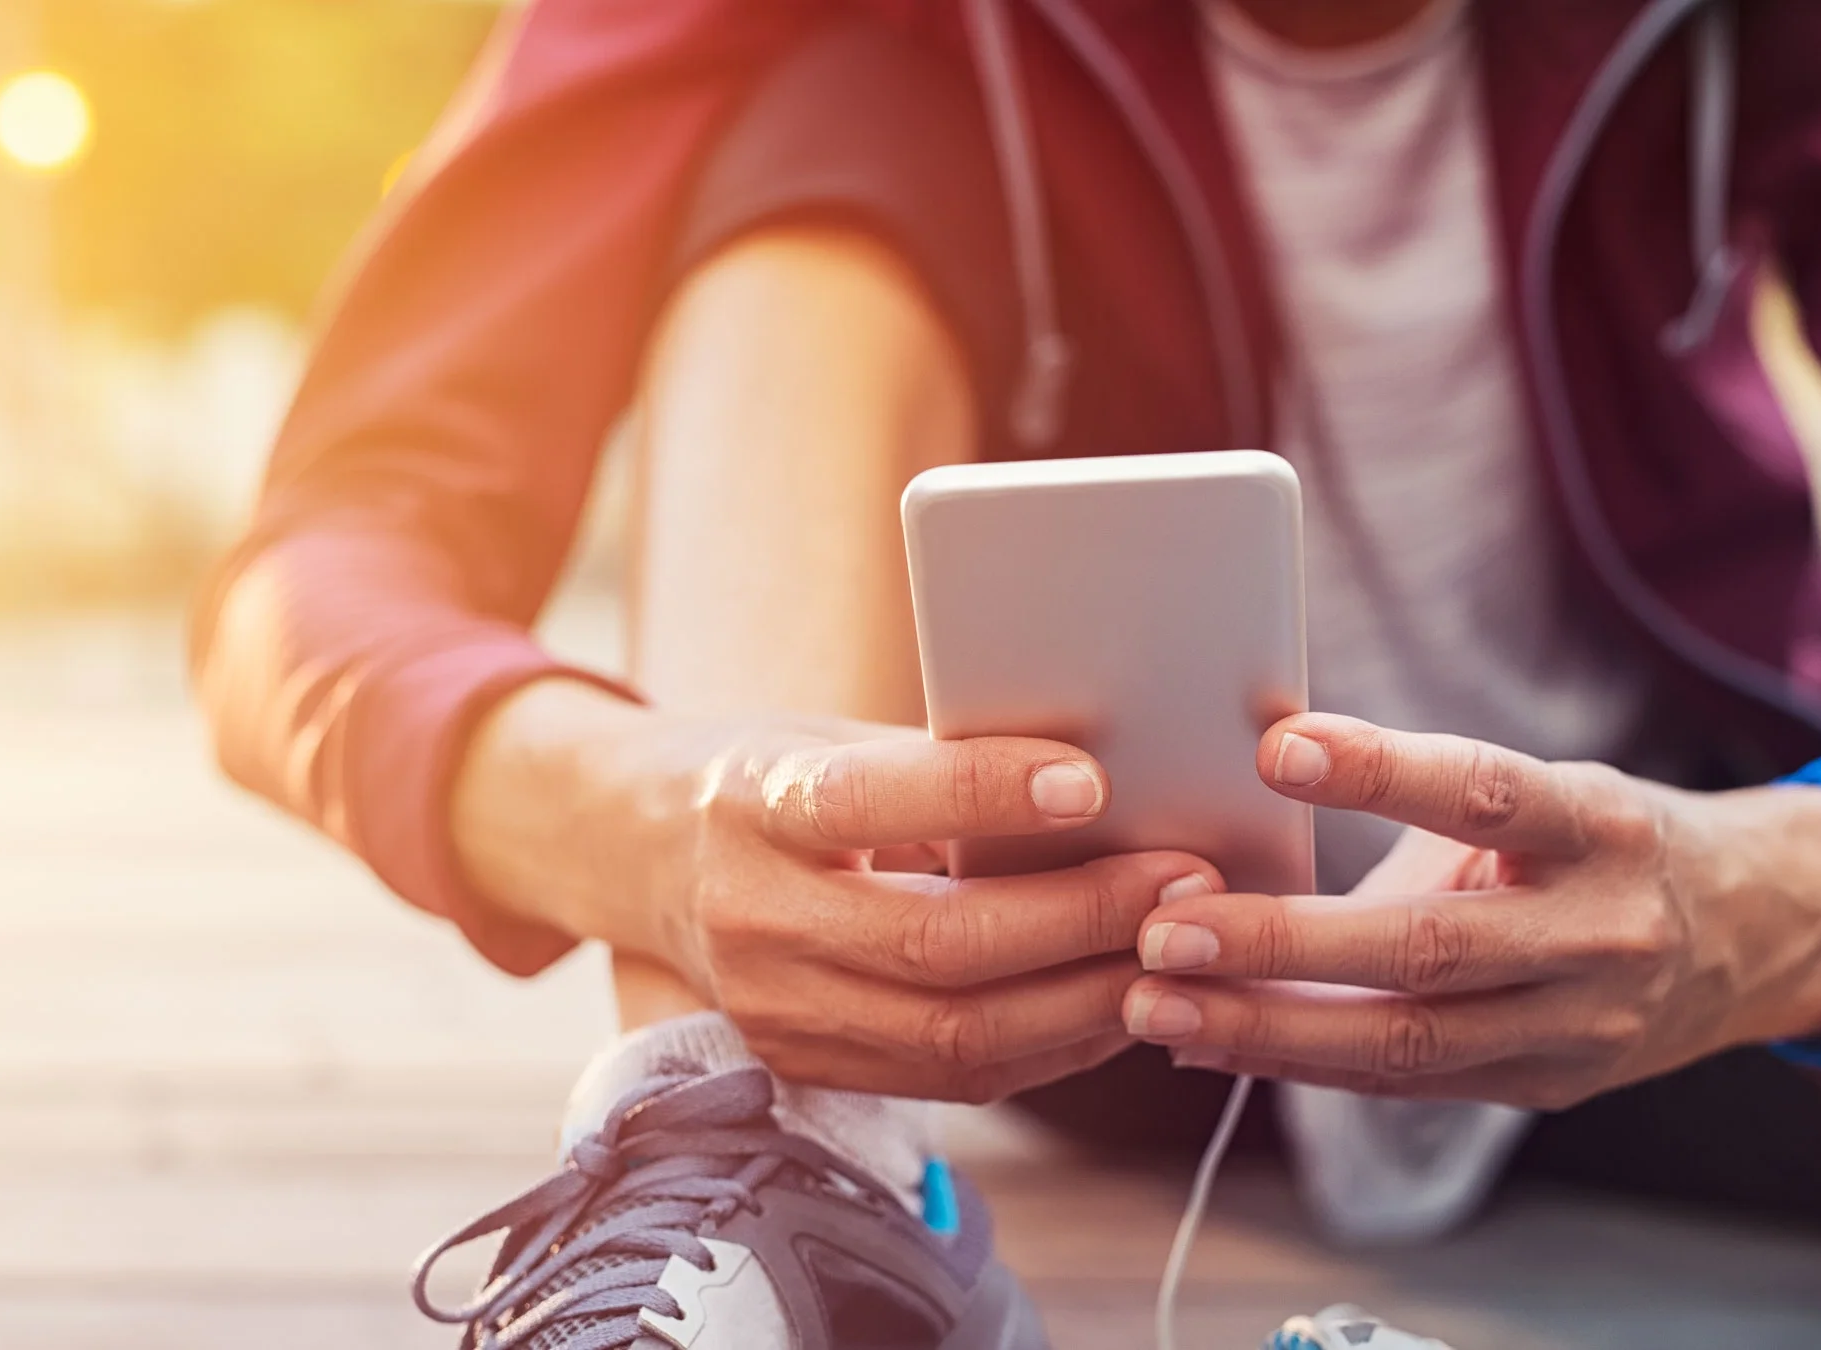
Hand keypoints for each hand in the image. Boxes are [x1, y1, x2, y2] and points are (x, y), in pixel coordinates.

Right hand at [453, 682, 1220, 1102]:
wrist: (632, 857)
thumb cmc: (762, 776)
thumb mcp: (824, 739)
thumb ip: (937, 765)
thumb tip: (1100, 782)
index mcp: (752, 807)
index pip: (868, 801)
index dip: (983, 793)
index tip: (1092, 778)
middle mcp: (753, 920)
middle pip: (936, 946)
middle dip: (1082, 920)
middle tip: (1188, 882)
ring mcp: (776, 1013)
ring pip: (956, 1036)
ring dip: (1088, 1000)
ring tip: (1181, 954)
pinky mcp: (808, 1069)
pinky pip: (955, 1080)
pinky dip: (1054, 1047)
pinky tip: (1124, 1004)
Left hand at [1119, 713, 1820, 1108]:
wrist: (1754, 934)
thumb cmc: (1605, 844)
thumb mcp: (1545, 798)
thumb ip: (1421, 808)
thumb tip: (1262, 805)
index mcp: (1598, 827)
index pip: (1486, 792)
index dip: (1382, 771)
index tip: (1279, 746)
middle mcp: (1598, 932)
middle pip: (1429, 949)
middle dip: (1284, 946)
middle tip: (1167, 932)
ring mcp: (1579, 1026)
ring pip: (1409, 1042)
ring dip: (1269, 1030)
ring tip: (1159, 1009)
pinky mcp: (1548, 1086)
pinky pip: (1408, 1082)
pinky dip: (1305, 1063)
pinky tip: (1214, 1045)